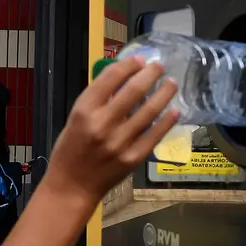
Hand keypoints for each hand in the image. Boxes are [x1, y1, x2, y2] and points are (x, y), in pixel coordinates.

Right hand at [40, 56, 179, 204]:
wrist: (72, 186)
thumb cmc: (71, 149)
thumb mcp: (75, 118)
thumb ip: (97, 100)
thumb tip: (124, 79)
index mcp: (84, 110)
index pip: (110, 78)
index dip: (128, 65)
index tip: (140, 59)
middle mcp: (102, 124)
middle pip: (133, 91)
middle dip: (151, 74)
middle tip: (160, 66)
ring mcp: (120, 142)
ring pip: (149, 111)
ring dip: (164, 94)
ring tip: (172, 84)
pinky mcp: (133, 158)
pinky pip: (155, 135)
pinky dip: (167, 121)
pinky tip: (175, 111)